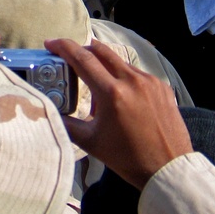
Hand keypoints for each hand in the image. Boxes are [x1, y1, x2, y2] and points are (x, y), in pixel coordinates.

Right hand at [44, 38, 192, 190]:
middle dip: (82, 49)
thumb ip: (66, 123)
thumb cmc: (127, 158)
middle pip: (100, 50)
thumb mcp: (90, 142)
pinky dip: (123, 78)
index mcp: (112, 93)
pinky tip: (122, 96)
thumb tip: (46, 110)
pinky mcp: (162, 86)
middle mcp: (132, 80)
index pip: (82, 59)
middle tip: (69, 57)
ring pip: (119, 62)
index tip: (50, 44)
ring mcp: (150, 81)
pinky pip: (136, 73)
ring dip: (103, 66)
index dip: (63, 47)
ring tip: (98, 87)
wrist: (168, 169)